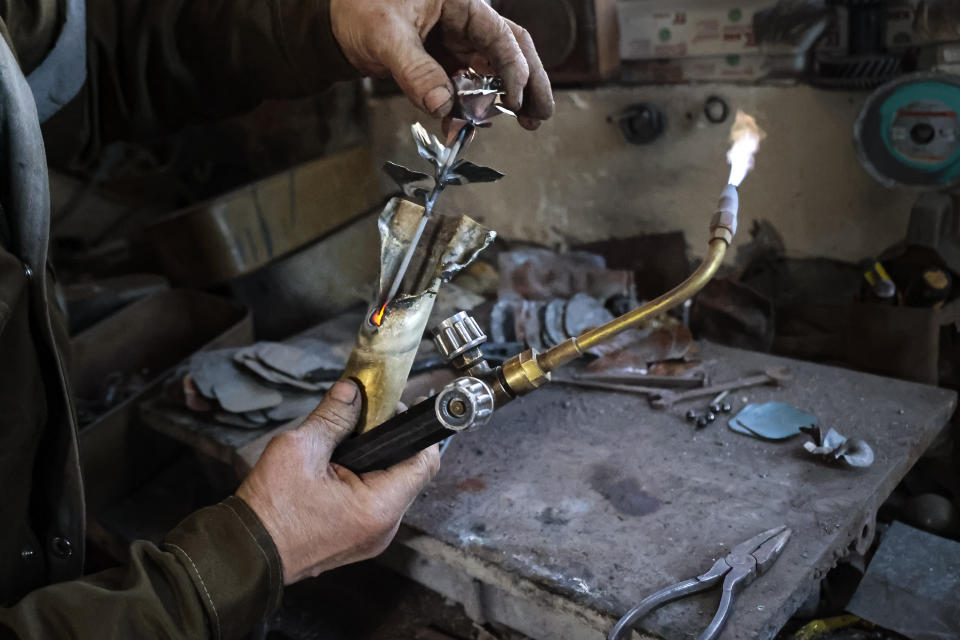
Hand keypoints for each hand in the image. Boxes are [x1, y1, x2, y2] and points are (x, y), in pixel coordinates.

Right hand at [236, 381, 440, 583]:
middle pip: (409, 472)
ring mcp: (373, 537)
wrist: (246, 552)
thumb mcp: (300, 449)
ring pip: (391, 487)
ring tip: (349, 439)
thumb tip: (352, 390)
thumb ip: (333, 417)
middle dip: (391, 440)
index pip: (425, 461)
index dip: (416, 429)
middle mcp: (385, 527)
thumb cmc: (271, 509)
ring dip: (377, 460)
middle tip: (367, 417)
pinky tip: (342, 465)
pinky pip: (375, 502)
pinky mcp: (358, 539)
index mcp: (379, 507)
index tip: (404, 407)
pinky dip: (365, 479)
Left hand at [330, 0, 553, 129]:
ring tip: (524, 123)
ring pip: (491, 70)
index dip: (513, 70)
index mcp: (461, 3)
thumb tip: (443, 106)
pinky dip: (470, 106)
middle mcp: (465, 21)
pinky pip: (465, 86)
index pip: (500, 37)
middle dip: (531, 82)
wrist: (336, 22)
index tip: (515, 101)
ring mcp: (456, 42)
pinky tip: (469, 125)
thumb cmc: (361, 8)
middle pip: (511, 50)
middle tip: (541, 115)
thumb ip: (415, 71)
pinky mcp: (443, 62)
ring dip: (505, 98)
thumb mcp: (385, 36)